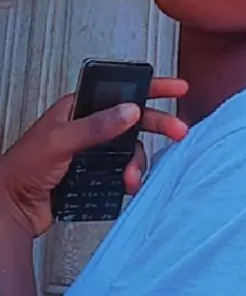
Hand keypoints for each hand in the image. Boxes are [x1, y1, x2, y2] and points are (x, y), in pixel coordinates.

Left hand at [0, 78, 188, 237]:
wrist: (12, 208)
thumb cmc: (23, 168)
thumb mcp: (60, 141)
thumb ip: (96, 126)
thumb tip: (129, 110)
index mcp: (78, 107)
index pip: (120, 90)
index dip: (150, 87)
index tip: (176, 87)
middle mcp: (88, 125)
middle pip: (132, 120)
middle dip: (156, 126)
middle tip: (179, 131)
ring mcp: (92, 150)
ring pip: (130, 149)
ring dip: (136, 162)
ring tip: (131, 178)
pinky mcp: (94, 173)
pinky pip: (122, 169)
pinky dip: (129, 177)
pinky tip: (127, 185)